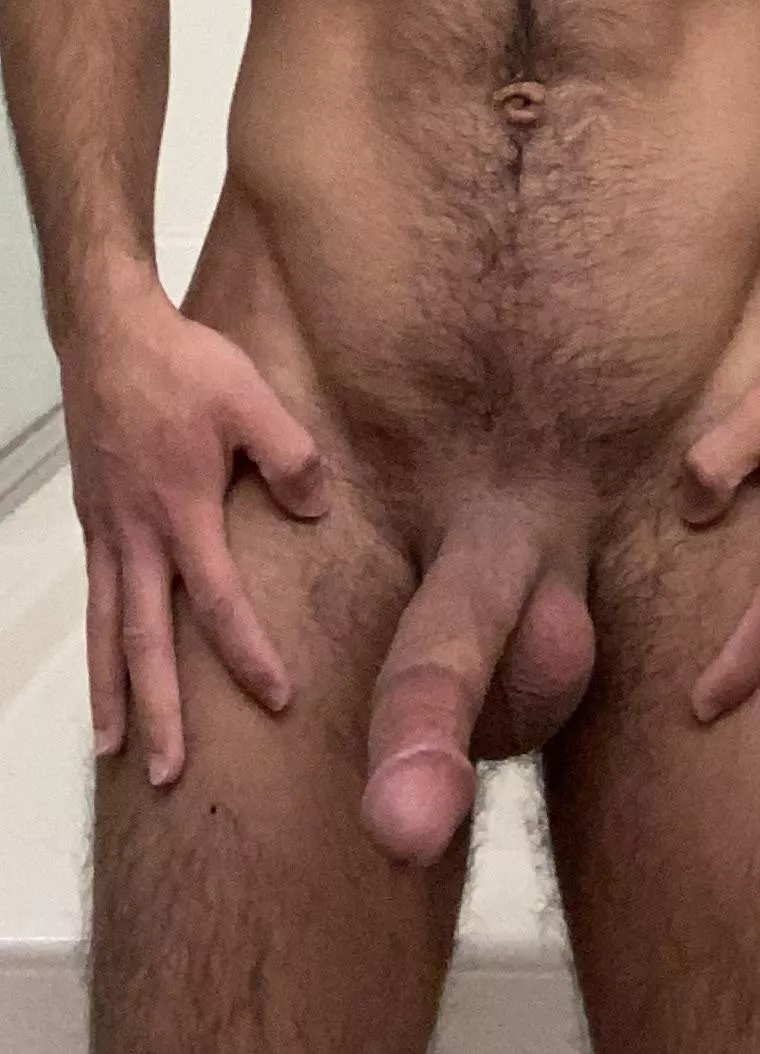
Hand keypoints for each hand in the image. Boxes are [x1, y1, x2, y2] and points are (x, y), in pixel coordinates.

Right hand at [60, 287, 331, 786]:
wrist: (109, 335)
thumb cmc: (183, 365)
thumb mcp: (253, 400)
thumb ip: (290, 458)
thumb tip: (316, 514)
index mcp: (181, 514)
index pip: (219, 605)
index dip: (248, 656)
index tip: (277, 699)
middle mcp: (136, 536)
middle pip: (145, 643)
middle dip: (157, 713)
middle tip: (166, 775)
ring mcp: (107, 530)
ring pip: (106, 629)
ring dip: (110, 692)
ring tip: (111, 748)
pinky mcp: (93, 517)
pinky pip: (95, 595)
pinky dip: (98, 639)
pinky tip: (109, 660)